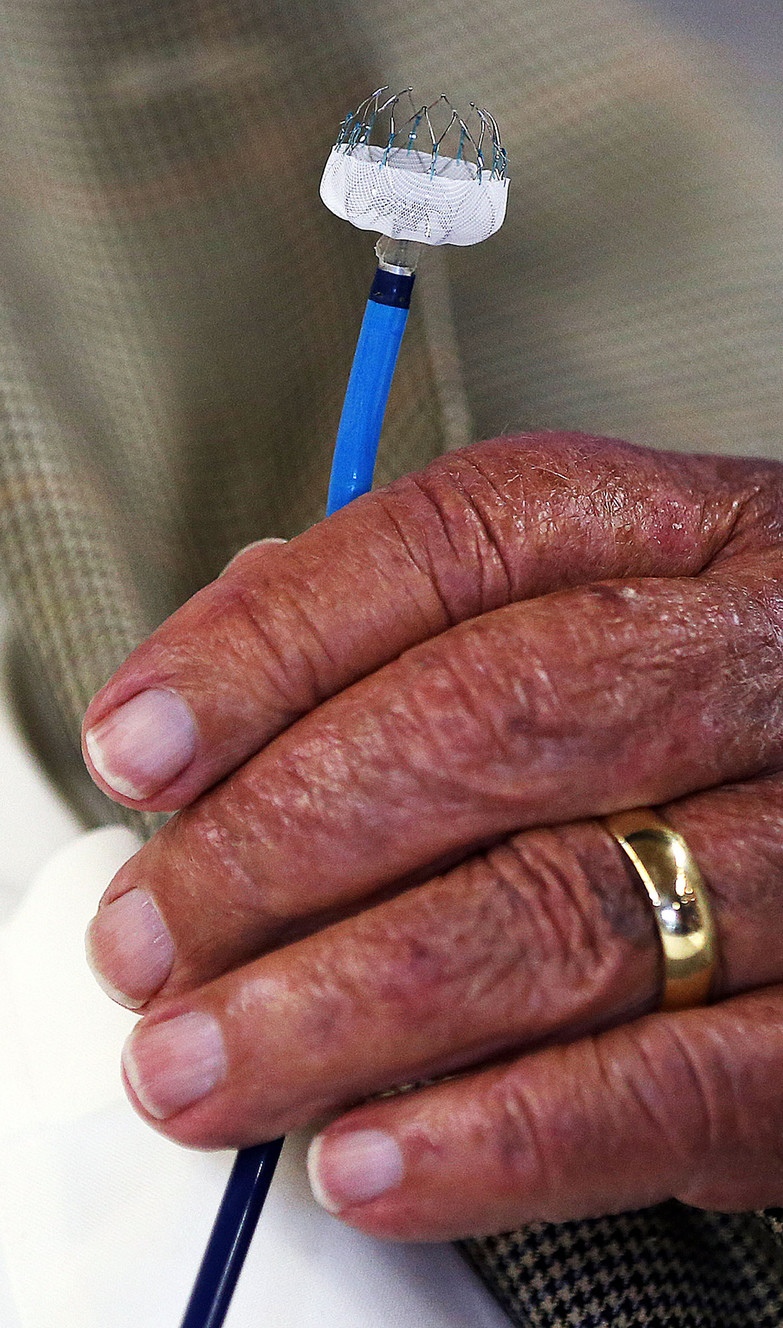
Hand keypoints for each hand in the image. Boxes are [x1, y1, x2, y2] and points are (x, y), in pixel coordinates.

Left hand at [82, 432, 782, 1240]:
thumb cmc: (696, 704)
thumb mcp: (593, 606)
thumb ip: (402, 622)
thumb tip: (207, 682)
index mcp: (686, 536)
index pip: (457, 544)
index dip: (276, 646)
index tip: (140, 746)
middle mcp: (765, 658)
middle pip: (498, 718)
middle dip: (286, 840)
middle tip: (153, 937)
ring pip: (566, 914)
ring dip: (351, 1007)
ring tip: (210, 1064)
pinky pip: (678, 1085)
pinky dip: (504, 1135)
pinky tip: (370, 1157)